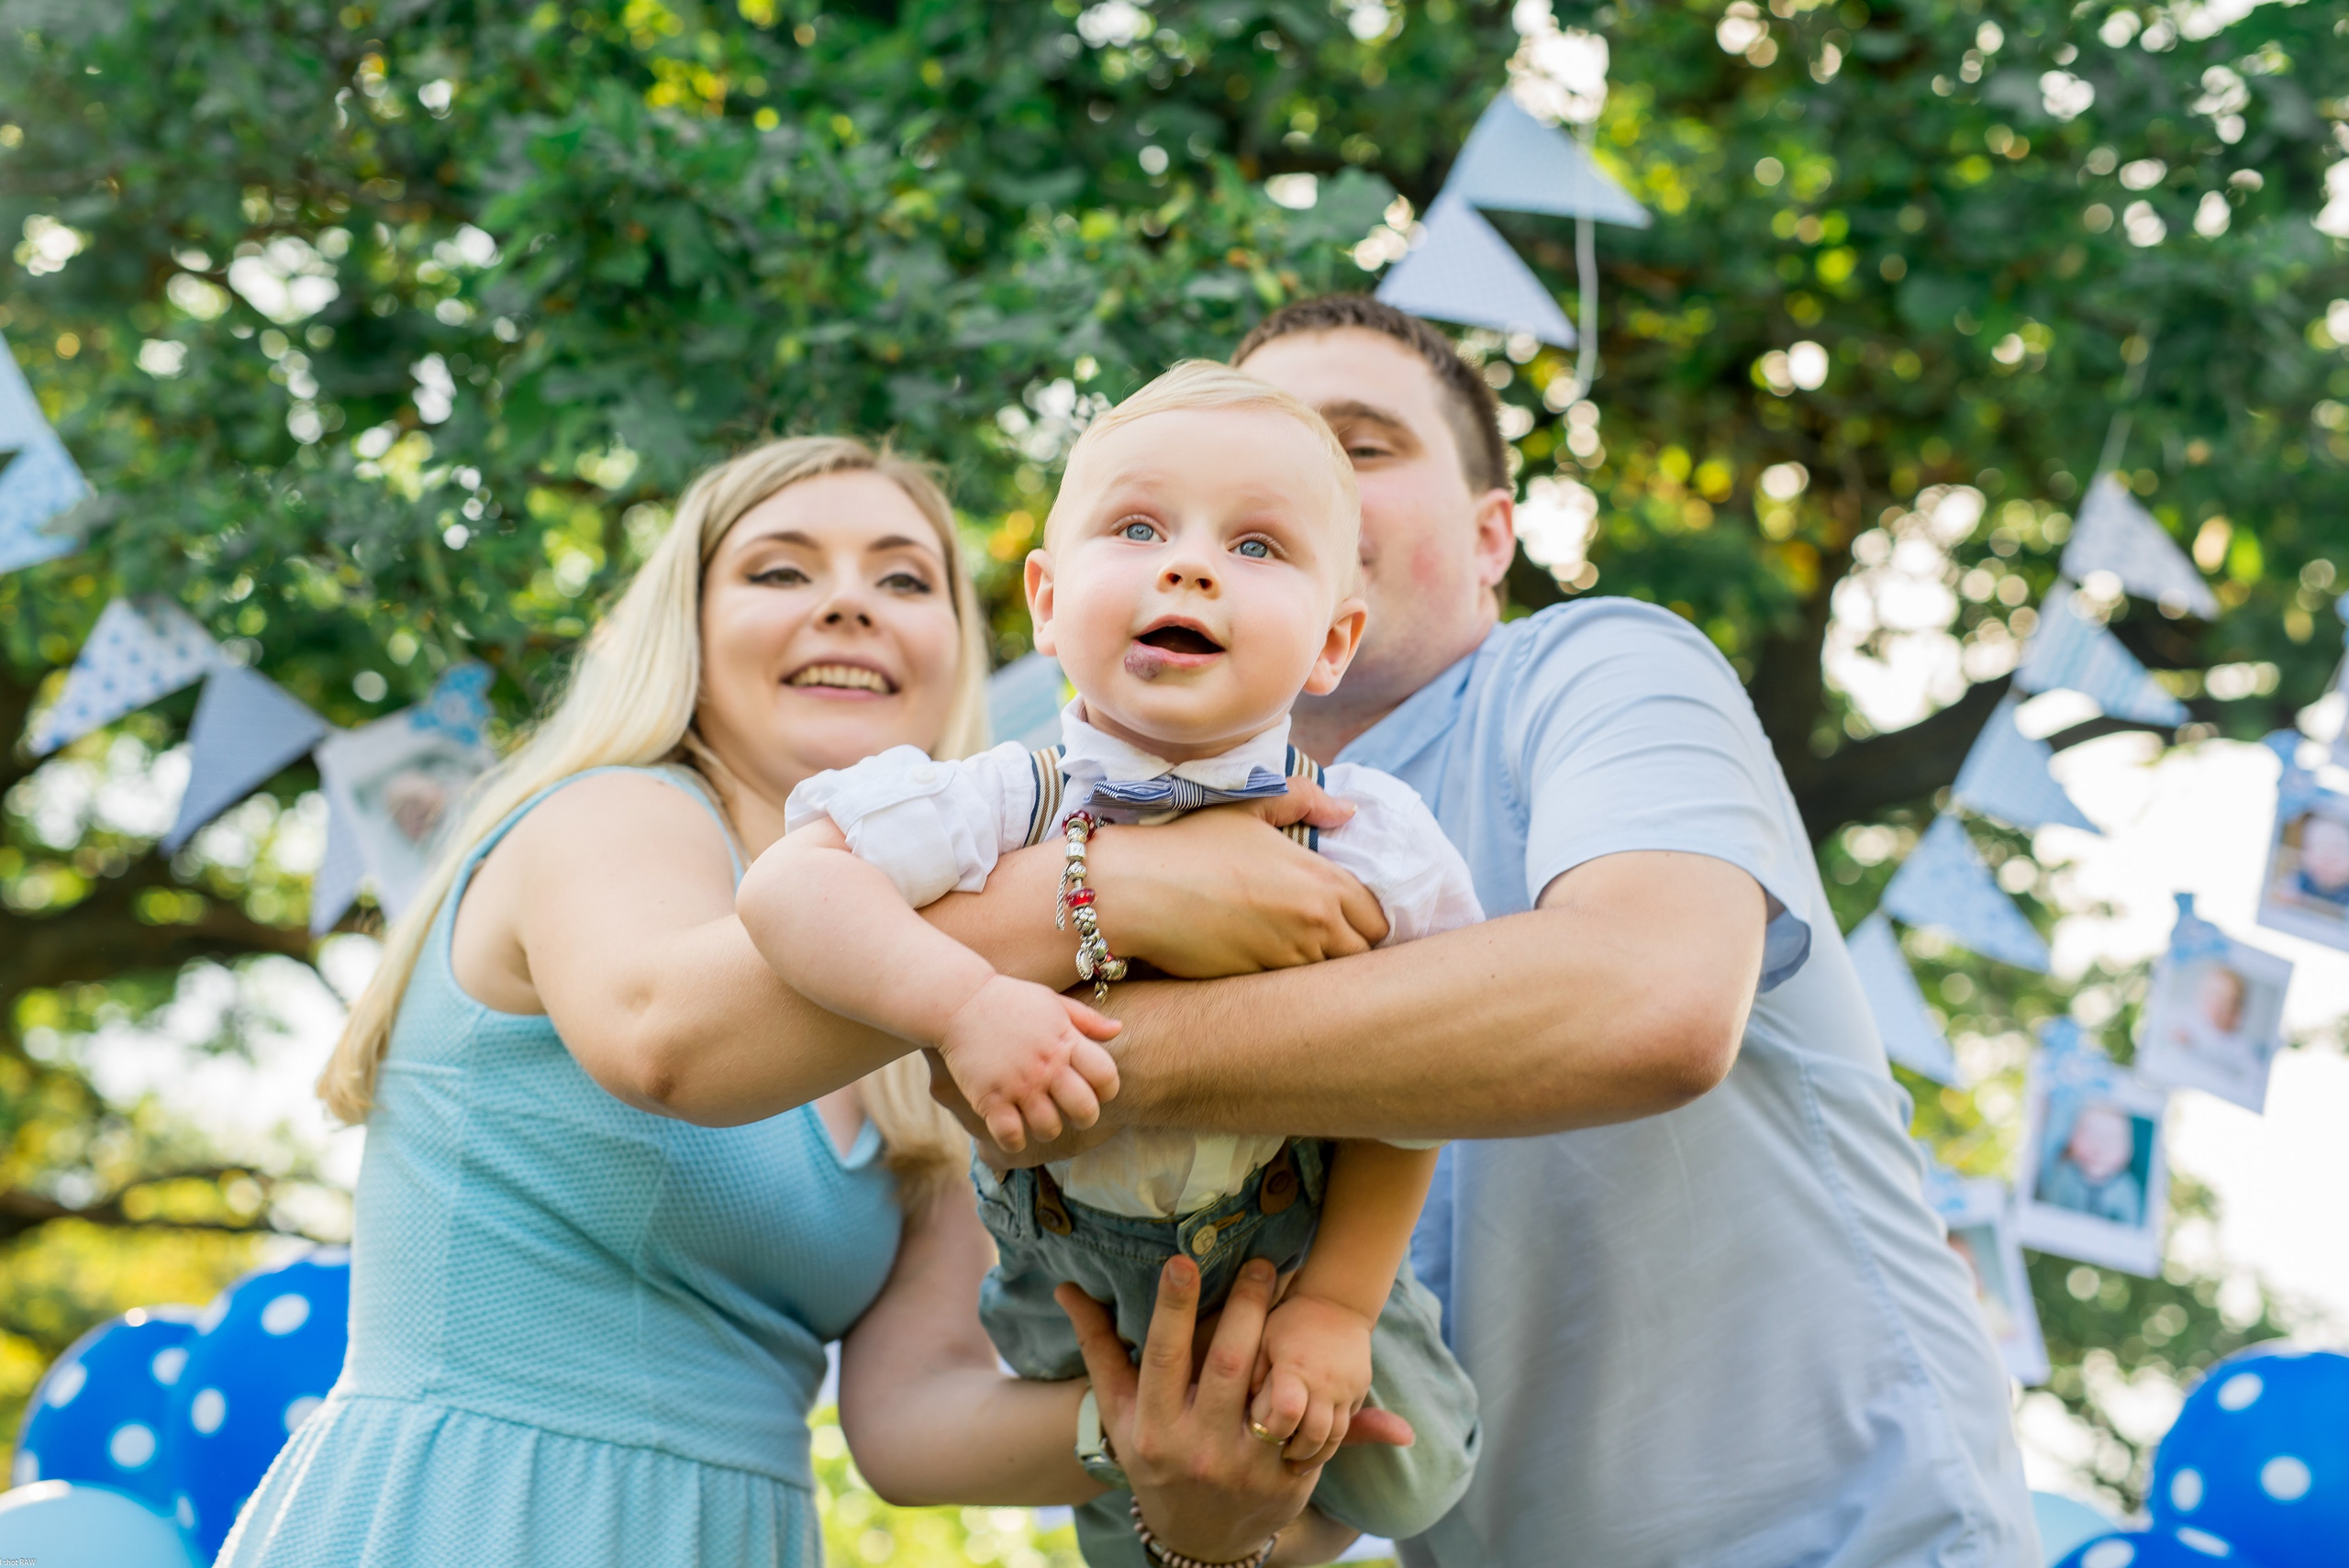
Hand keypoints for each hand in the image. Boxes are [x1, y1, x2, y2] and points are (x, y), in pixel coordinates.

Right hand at [937, 974, 1120, 1153]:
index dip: (1108, 1089)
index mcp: (1066, 1041)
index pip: (1106, 1076)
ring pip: (1050, 1128)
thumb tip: (1118, 1030)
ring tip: (1040, 1120)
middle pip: (1085, 1110)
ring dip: (1049, 1130)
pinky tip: (1013, 1130)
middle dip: (1085, 1118)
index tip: (1096, 1090)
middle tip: (1073, 1114)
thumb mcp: (1053, 1002)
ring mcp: (1018, 1084)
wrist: (959, 1001)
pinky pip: (1012, 1136)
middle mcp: (1046, 1066)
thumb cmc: (1011, 1001)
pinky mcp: (990, 1098)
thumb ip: (1087, 1019)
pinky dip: (1015, 1141)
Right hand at [1057, 1257, 1413, 1564]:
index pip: (1163, 1357)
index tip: (1182, 1260)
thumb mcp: (1122, 1414)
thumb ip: (1100, 1348)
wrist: (1199, 1539)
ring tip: (1293, 1289)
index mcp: (1154, 1428)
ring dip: (1285, 1339)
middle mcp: (1199, 1448)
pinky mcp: (1287, 1481)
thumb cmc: (1155, 1457)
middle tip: (1262, 1263)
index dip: (1173, 1308)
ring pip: (1272, 1392)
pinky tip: (1318, 1347)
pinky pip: (1307, 1425)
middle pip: (1228, 1364)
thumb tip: (1067, 1288)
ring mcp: (1246, 1467)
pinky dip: (1314, 1386)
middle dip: (1246, 1307)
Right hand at [1089, 785, 1389, 978]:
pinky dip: (1285, 985)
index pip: (1377, 919)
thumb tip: (1347, 810)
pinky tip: (1264, 965)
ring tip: (1292, 952)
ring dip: (1318, 970)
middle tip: (1324, 940)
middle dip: (1349, 950)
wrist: (1137, 890)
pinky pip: (1289, 993)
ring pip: (1328, 981)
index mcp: (1322, 881)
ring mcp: (1286, 960)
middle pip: (1361, 957)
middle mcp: (1314, 925)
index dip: (1365, 921)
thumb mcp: (1248, 809)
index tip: (1347, 918)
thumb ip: (1303, 800)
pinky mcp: (1257, 985)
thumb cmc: (1190, 845)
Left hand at [1250, 1289, 1373, 1469]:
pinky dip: (1331, 1439)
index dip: (1272, 1430)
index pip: (1286, 1413)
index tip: (1260, 1437)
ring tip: (1296, 1461)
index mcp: (1295, 1367)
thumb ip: (1252, 1373)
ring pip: (1335, 1435)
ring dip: (1317, 1452)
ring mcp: (1346, 1387)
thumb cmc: (1289, 1322)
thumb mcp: (1264, 1340)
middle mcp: (1324, 1381)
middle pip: (1314, 1433)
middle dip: (1297, 1453)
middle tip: (1281, 1461)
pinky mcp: (1360, 1389)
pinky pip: (1348, 1423)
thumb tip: (1243, 1409)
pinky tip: (1314, 1443)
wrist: (1336, 1303)